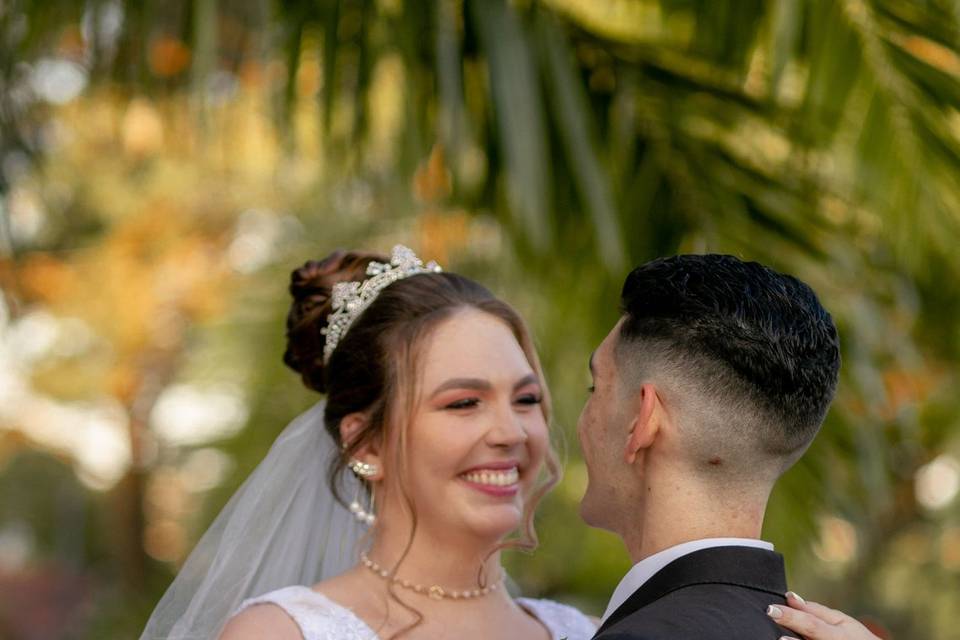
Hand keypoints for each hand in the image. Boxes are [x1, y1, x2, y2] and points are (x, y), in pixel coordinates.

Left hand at [766, 591, 884, 639]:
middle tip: (769, 618)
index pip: (810, 625)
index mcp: (837, 636)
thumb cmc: (854, 637)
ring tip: (775, 638)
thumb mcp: (841, 621)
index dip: (791, 617)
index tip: (771, 608)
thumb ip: (814, 610)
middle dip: (786, 635)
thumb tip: (789, 596)